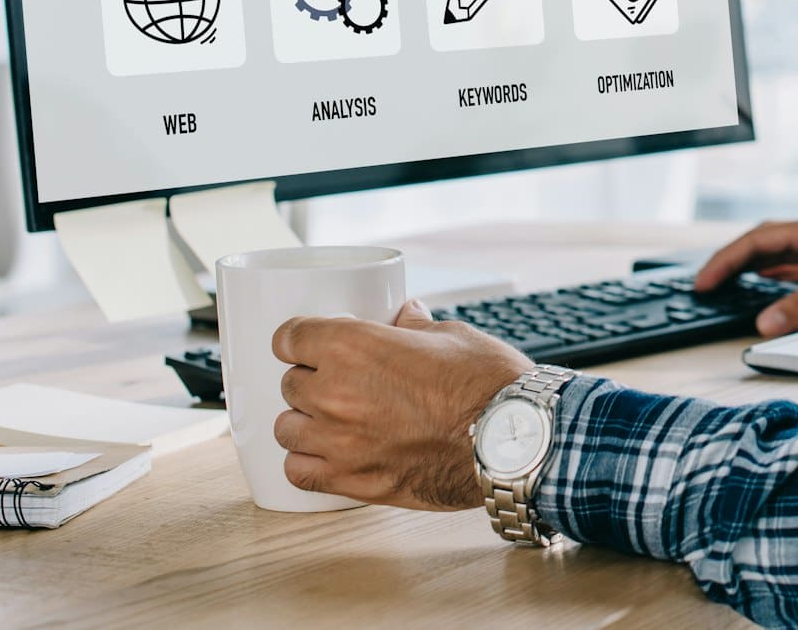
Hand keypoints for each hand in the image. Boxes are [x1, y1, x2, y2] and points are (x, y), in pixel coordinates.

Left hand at [271, 299, 532, 509]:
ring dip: (306, 421)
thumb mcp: (451, 335)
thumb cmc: (486, 384)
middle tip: (340, 382)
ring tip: (333, 420)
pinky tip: (329, 455)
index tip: (308, 344)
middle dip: (311, 379)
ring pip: (286, 429)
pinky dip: (307, 462)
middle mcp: (335, 392)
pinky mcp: (352, 480)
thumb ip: (414, 327)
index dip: (300, 338)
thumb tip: (406, 316)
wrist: (511, 439)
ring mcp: (339, 441)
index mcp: (353, 346)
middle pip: (289, 383)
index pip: (290, 337)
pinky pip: (299, 471)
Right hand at [695, 211, 797, 335]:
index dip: (725, 260)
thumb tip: (764, 323)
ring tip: (732, 291)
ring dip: (758, 275)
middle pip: (766, 248)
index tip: (703, 281)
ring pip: (786, 263)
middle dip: (734, 265)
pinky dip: (787, 288)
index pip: (757, 240)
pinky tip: (778, 298)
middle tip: (708, 287)